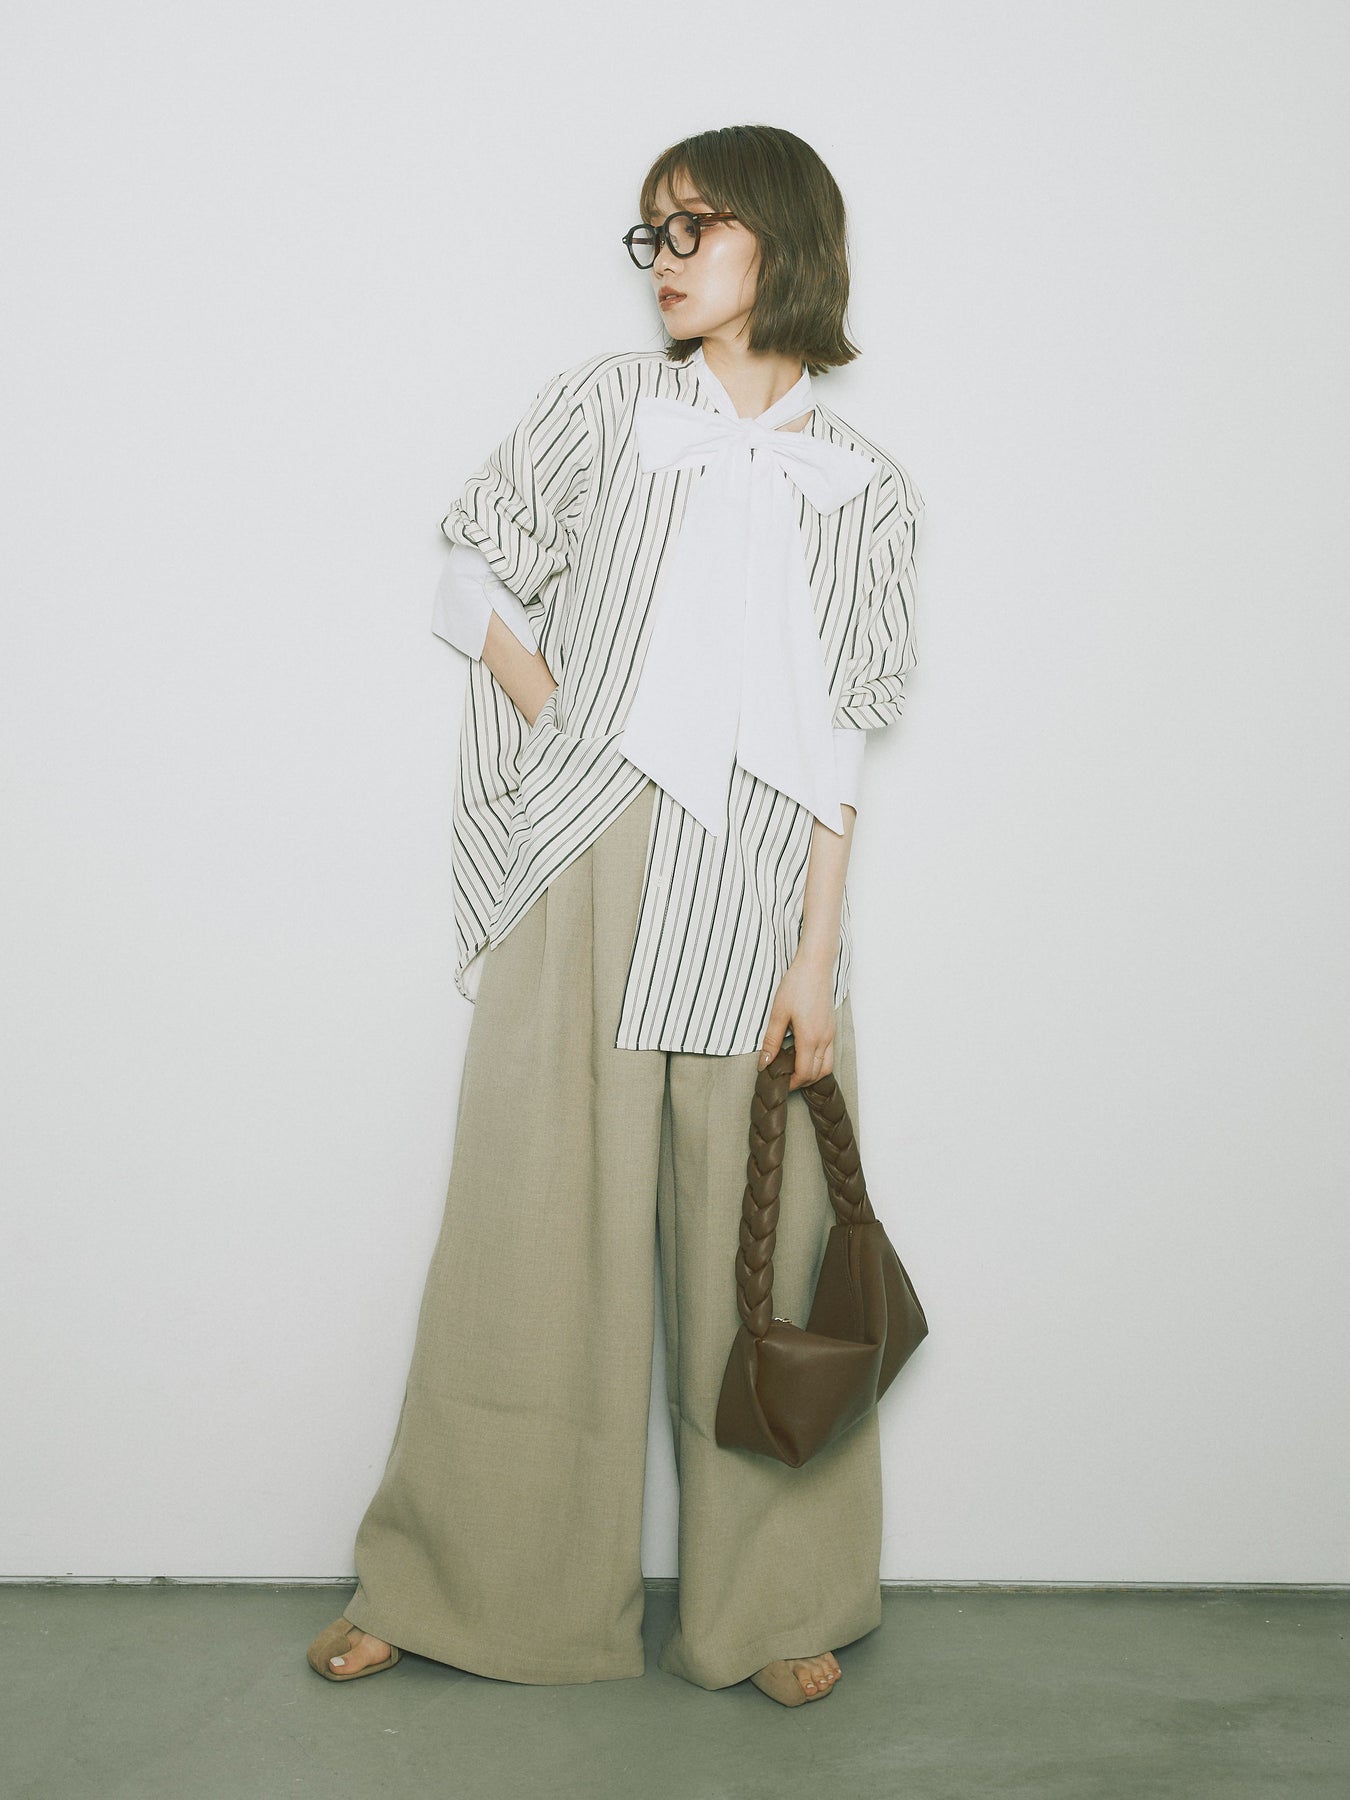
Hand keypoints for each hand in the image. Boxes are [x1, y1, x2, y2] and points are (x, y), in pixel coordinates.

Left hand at [757, 947, 836, 1090]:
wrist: (815, 966)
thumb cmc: (796, 986)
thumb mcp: (778, 1013)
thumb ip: (771, 1041)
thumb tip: (764, 1064)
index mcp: (810, 1038)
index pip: (804, 1073)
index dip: (792, 1083)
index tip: (779, 1083)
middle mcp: (824, 1039)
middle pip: (818, 1074)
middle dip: (802, 1081)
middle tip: (784, 1078)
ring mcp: (830, 1034)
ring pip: (827, 1066)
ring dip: (812, 1073)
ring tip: (794, 1068)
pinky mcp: (831, 1028)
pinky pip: (828, 1054)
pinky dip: (817, 1061)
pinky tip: (801, 1052)